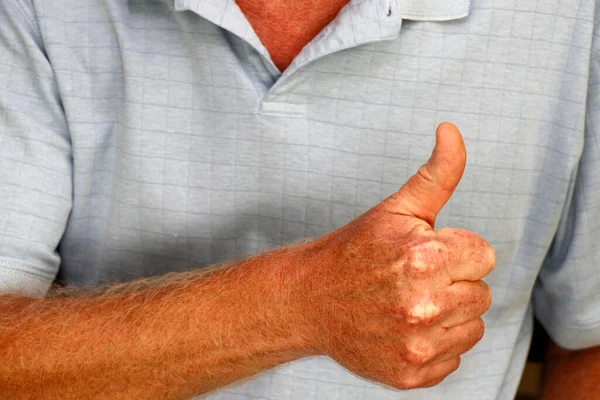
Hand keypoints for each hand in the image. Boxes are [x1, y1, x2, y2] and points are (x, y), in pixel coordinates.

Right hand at [298, 122, 494, 389]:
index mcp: (423, 257)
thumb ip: (437, 172)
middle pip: (482, 294)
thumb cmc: (354, 251)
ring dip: (448, 316)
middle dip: (453, 283)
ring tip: (408, 303)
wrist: (308, 300)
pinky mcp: (409, 374)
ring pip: (472, 328)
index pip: (485, 256)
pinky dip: (434, 346)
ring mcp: (415, 344)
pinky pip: (452, 359)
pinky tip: (403, 329)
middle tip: (412, 279)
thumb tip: (452, 129)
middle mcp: (422, 304)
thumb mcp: (396, 208)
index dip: (455, 252)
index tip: (424, 254)